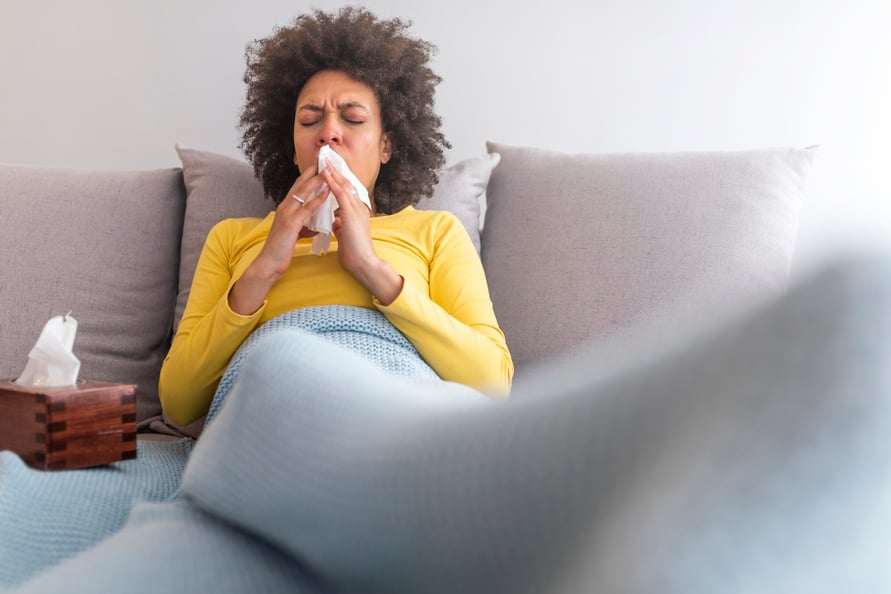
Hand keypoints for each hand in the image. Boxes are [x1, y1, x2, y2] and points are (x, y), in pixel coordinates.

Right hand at [228, 166, 326, 314]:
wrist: (268, 265)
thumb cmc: (281, 251)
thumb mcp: (294, 235)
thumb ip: (303, 228)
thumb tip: (313, 227)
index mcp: (286, 209)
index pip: (299, 187)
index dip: (309, 174)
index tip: (320, 163)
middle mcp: (285, 207)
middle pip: (301, 184)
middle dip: (312, 170)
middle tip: (324, 156)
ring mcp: (286, 214)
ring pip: (304, 193)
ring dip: (316, 179)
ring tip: (328, 167)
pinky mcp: (290, 224)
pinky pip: (306, 209)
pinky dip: (317, 199)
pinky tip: (326, 192)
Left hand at [321, 160, 403, 304]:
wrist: (364, 263)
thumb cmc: (355, 253)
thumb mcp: (346, 235)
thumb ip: (341, 225)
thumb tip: (335, 221)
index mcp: (357, 211)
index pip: (346, 190)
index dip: (337, 178)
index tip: (328, 168)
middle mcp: (359, 207)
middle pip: (346, 183)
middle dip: (335, 170)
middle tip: (325, 157)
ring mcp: (356, 209)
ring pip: (343, 185)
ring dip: (332, 171)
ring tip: (323, 160)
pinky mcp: (351, 213)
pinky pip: (340, 194)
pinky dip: (332, 182)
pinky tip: (324, 174)